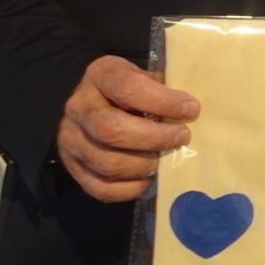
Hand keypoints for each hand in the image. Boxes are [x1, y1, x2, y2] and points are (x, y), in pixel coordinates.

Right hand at [57, 54, 197, 203]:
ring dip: (144, 165)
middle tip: (182, 137)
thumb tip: (194, 111)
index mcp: (100, 75)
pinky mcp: (72, 167)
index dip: (163, 101)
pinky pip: (101, 188)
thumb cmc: (134, 90)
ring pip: (107, 162)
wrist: (97, 104)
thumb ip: (166, 89)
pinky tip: (148, 178)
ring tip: (166, 159)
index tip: (191, 109)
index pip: (127, 88)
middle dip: (154, 138)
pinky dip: (130, 188)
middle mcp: (78, 107)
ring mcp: (70, 139)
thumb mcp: (147, 77)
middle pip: (112, 129)